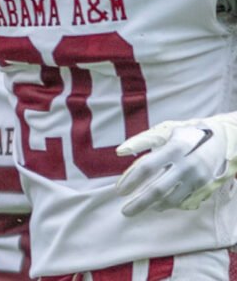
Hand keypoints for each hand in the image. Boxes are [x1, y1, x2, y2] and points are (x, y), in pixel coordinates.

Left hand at [115, 115, 236, 216]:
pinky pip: (183, 201)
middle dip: (139, 202)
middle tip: (125, 211)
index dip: (131, 180)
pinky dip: (168, 205)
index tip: (119, 190)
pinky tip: (157, 205)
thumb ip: (142, 141)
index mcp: (175, 148)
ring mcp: (198, 178)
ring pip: (171, 199)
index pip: (148, 167)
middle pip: (158, 188)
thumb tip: (119, 151)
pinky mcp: (205, 187)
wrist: (223, 139)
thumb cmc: (187, 135)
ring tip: (140, 207)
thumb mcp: (166, 131)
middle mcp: (187, 165)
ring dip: (153, 206)